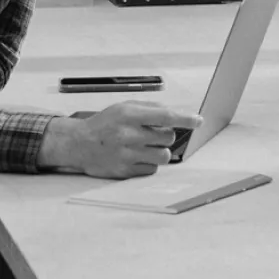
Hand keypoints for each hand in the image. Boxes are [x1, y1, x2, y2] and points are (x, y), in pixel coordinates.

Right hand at [38, 102, 201, 179]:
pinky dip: (149, 164)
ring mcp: (127, 155)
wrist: (79, 144)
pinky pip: (152, 170)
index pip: (164, 116)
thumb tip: (174, 114)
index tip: (198, 120)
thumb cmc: (105, 124)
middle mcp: (128, 134)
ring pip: (163, 156)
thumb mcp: (124, 107)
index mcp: (129, 115)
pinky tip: (137, 157)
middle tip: (152, 134)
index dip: (184, 118)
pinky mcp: (125, 171)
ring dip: (160, 151)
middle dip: (165, 135)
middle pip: (167, 137)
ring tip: (146, 147)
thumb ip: (149, 108)